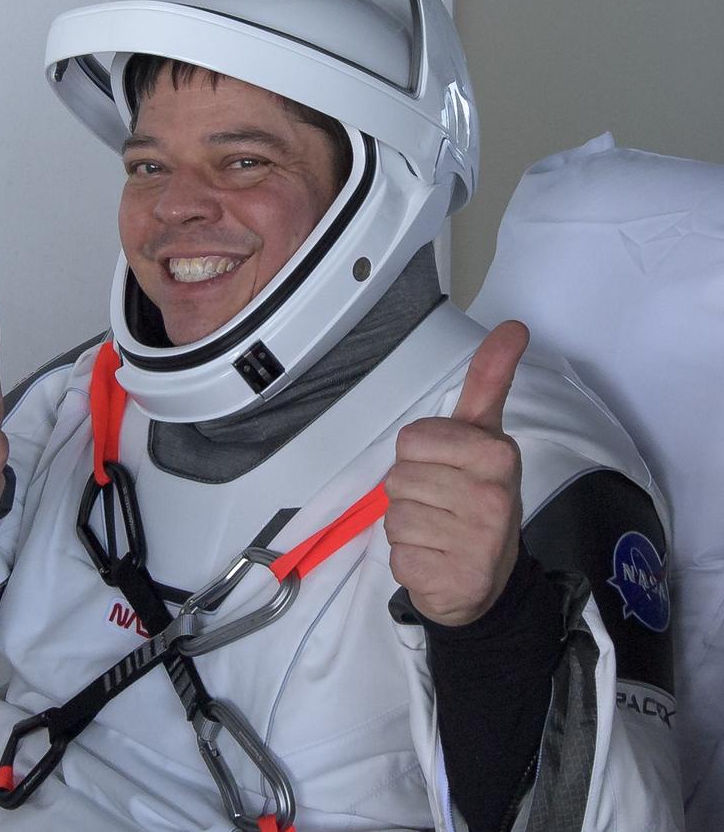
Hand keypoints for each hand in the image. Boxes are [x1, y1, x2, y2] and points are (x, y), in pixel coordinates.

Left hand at [383, 320, 530, 625]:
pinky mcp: (453, 579)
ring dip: (407, 527)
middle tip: (442, 506)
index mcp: (497, 454)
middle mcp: (491, 496)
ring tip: (439, 533)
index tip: (447, 468)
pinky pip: (398, 555)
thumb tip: (513, 325)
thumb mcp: (484, 438)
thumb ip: (488, 382)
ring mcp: (475, 542)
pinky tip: (436, 561)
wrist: (487, 583)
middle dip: (411, 491)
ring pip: (395, 516)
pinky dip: (408, 560)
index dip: (419, 455)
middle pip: (398, 478)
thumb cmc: (477, 500)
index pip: (412, 439)